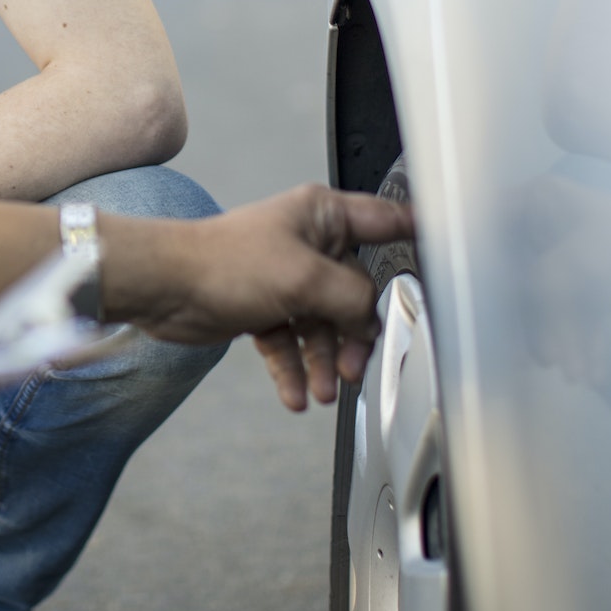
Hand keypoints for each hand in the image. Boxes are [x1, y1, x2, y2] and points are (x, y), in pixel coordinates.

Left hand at [115, 186, 412, 411]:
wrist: (165, 288)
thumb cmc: (224, 263)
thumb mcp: (306, 279)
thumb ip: (353, 298)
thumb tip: (370, 318)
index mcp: (322, 215)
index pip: (384, 220)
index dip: (415, 233)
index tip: (444, 252)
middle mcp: (307, 242)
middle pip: (354, 290)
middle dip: (354, 333)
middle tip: (352, 365)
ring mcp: (285, 276)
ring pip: (323, 323)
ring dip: (324, 360)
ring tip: (321, 390)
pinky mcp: (263, 306)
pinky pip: (291, 342)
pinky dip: (294, 368)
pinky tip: (295, 395)